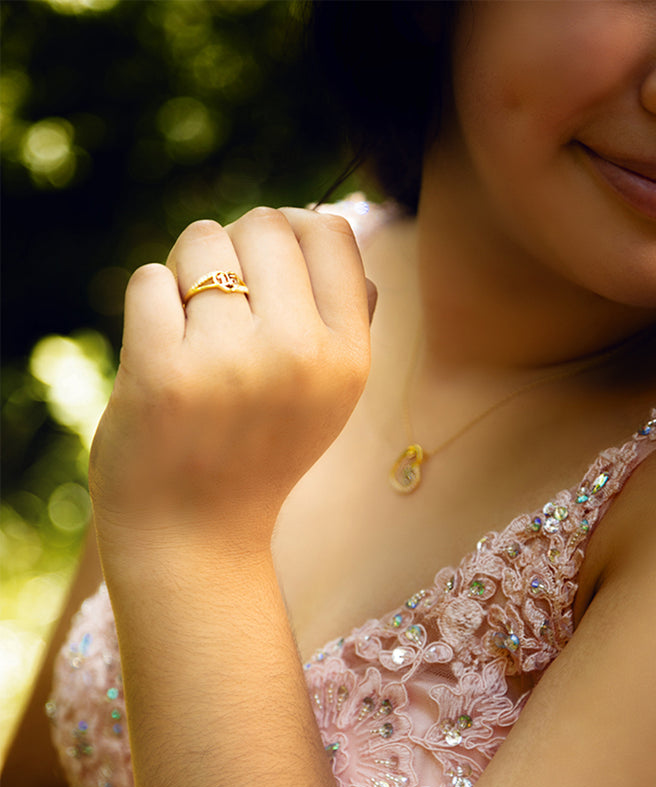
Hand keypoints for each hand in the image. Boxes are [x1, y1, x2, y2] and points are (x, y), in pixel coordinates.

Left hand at [89, 207, 373, 566]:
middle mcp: (298, 355)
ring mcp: (228, 363)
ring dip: (187, 271)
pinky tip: (160, 350)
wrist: (195, 535)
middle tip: (221, 302)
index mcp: (348, 358)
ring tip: (191, 327)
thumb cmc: (258, 452)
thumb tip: (331, 227)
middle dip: (235, 249)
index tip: (268, 265)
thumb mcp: (327, 396)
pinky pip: (148, 280)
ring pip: (201, 241)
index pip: (330, 232)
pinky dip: (150, 304)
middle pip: (264, 224)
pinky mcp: (160, 371)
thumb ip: (345, 316)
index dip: (293, 232)